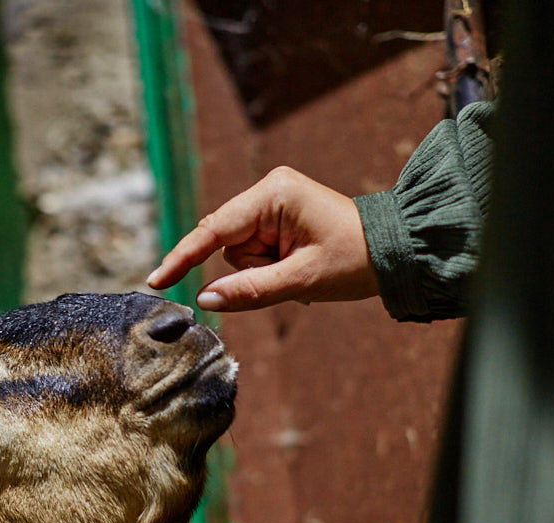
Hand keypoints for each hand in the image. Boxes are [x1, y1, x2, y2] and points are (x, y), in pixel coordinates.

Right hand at [146, 167, 378, 311]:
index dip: (183, 257)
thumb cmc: (356, 260)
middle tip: (289, 276)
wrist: (397, 252)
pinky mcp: (277, 217)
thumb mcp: (301, 281)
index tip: (155, 281)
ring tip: (300, 270)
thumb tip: (204, 299)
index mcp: (274, 194)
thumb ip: (249, 290)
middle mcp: (268, 191)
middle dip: (250, 269)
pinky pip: (252, 252)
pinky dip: (267, 267)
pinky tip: (296, 266)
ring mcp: (272, 203)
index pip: (213, 230)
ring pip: (237, 252)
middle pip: (225, 243)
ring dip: (261, 270)